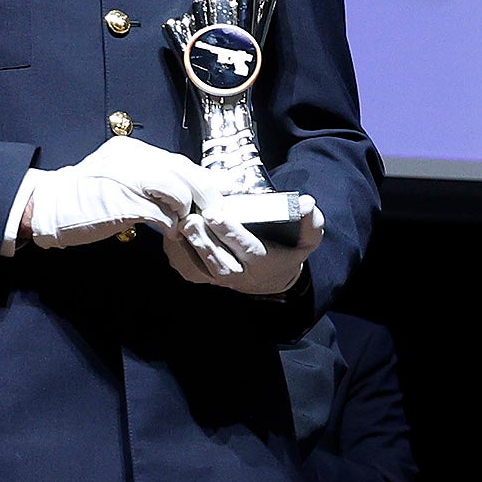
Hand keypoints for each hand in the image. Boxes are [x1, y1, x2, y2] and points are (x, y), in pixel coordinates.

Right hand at [20, 137, 220, 250]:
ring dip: (186, 212)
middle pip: (186, 172)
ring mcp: (130, 178)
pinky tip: (168, 232)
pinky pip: (162, 212)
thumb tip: (182, 189)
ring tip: (183, 225)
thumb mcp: (120, 175)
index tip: (218, 196)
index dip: (203, 180)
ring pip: (179, 190)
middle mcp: (135, 158)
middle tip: (213, 214)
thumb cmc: (85, 197)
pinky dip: (170, 225)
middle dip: (206, 196)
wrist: (51, 206)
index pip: (181, 162)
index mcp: (135, 151)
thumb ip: (149, 178)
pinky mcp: (125, 201)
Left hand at [165, 198, 321, 295]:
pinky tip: (170, 234)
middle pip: (218, 260)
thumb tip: (307, 203)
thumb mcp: (306, 238)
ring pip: (199, 267)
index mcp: (262, 262)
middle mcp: (239, 274)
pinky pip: (187, 269)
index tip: (215, 214)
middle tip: (190, 219)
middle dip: (203, 240)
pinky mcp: (203, 277)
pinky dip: (177, 253)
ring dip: (186, 247)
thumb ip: (310, 221)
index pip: (245, 248)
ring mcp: (218, 278)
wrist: (271, 277)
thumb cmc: (286, 251)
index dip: (229, 232)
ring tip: (179, 224)